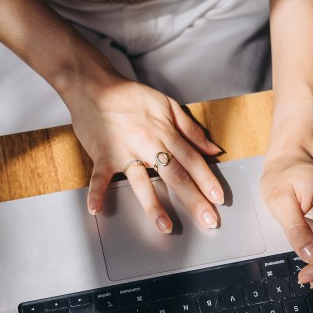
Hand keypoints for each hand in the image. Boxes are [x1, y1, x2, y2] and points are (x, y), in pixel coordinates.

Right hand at [69, 78, 224, 232]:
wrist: (94, 86)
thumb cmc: (131, 95)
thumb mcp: (167, 105)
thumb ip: (190, 129)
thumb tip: (213, 149)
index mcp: (165, 132)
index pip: (191, 160)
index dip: (207, 180)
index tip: (218, 198)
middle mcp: (148, 144)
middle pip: (175, 175)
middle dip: (193, 199)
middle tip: (208, 220)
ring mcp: (124, 151)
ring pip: (142, 181)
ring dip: (154, 205)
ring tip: (165, 226)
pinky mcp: (102, 155)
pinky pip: (99, 176)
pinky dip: (96, 192)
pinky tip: (96, 209)